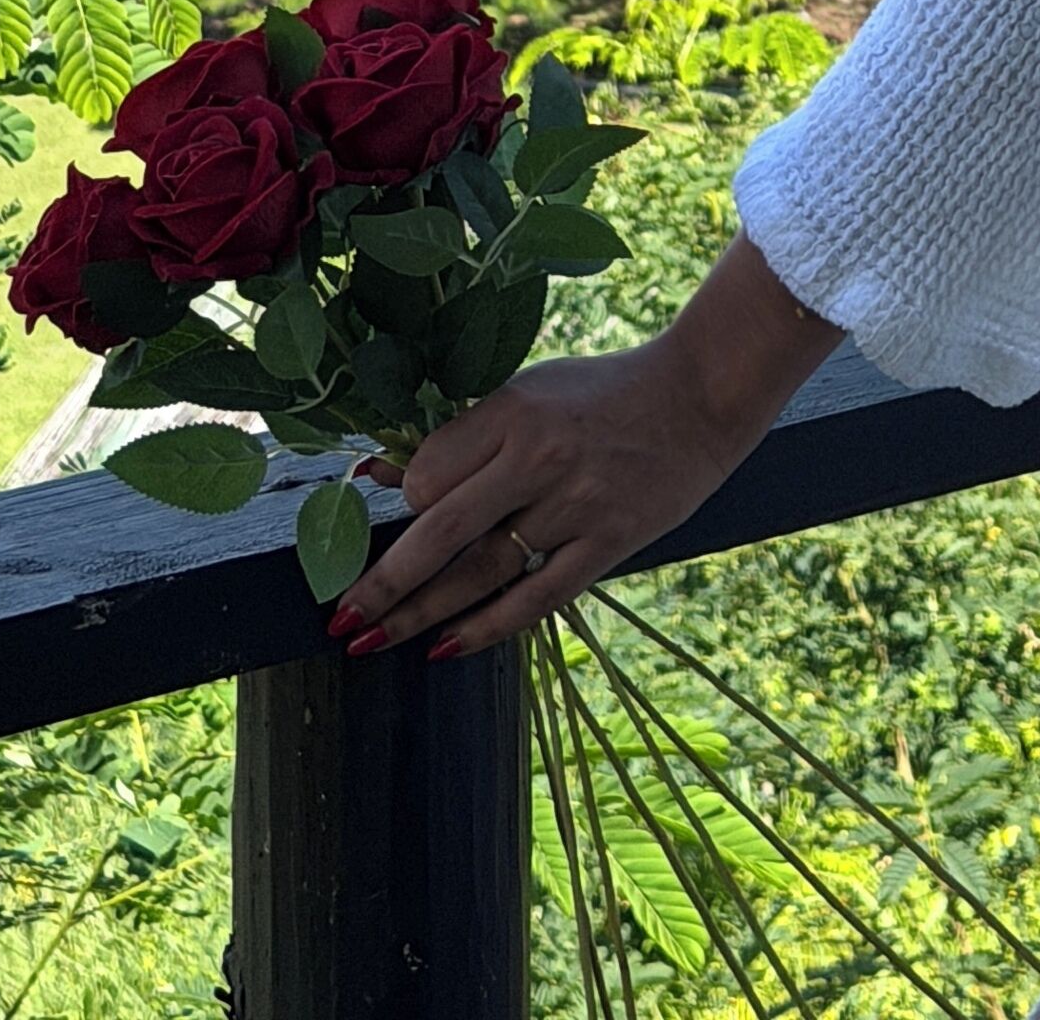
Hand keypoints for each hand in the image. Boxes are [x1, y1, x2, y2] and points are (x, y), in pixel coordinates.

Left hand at [331, 233, 840, 660]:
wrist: (699, 394)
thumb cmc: (602, 392)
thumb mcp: (530, 391)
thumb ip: (464, 435)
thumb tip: (382, 475)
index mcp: (514, 409)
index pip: (430, 471)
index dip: (402, 500)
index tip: (391, 519)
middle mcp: (539, 457)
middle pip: (441, 532)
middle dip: (384, 582)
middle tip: (341, 618)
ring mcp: (574, 504)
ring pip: (480, 573)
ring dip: (419, 614)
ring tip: (369, 643)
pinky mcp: (608, 542)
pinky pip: (535, 598)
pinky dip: (485, 627)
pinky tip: (444, 649)